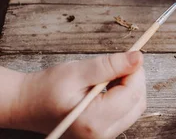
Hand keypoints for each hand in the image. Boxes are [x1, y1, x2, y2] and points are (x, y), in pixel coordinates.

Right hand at [12, 52, 145, 138]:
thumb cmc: (46, 88)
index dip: (135, 71)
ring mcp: (102, 137)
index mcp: (94, 121)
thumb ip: (110, 65)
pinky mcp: (102, 133)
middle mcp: (100, 135)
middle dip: (134, 79)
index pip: (132, 93)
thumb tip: (138, 58)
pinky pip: (125, 113)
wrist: (27, 104)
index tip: (129, 56)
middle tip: (119, 64)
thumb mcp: (78, 71)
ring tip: (109, 76)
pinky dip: (123, 97)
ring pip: (134, 108)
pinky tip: (108, 87)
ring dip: (129, 87)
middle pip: (137, 102)